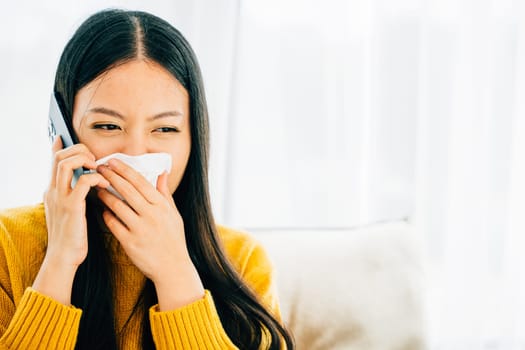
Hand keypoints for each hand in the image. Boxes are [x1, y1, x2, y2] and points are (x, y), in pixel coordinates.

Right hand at [33, 138, 109, 303]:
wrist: (64, 257)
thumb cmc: (72, 236)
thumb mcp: (70, 212)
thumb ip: (75, 196)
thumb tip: (88, 182)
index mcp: (53, 191)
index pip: (52, 162)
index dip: (58, 147)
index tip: (62, 137)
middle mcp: (53, 191)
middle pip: (59, 157)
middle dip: (78, 150)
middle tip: (93, 157)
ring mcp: (60, 198)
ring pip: (66, 164)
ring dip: (84, 159)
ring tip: (98, 166)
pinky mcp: (71, 207)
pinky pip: (83, 182)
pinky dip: (95, 177)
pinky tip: (103, 182)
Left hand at [96, 158, 203, 309]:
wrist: (173, 267)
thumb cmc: (174, 238)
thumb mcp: (174, 214)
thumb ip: (165, 192)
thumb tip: (162, 172)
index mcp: (161, 205)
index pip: (140, 181)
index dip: (124, 170)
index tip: (112, 161)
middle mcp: (151, 215)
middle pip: (127, 190)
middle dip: (111, 176)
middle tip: (98, 168)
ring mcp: (140, 229)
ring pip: (117, 206)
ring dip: (104, 195)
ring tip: (95, 187)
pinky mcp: (130, 243)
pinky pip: (113, 225)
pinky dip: (106, 215)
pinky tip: (101, 209)